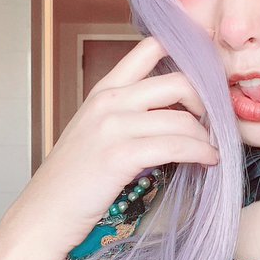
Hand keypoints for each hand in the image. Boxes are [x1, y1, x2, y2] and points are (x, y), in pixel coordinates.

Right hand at [7, 37, 217, 254]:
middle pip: (178, 81)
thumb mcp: (95, 131)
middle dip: (207, 103)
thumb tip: (176, 113)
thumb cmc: (73, 179)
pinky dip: (200, 153)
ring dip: (207, 137)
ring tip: (212, 151)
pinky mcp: (120, 155)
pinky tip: (208, 161)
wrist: (44, 212)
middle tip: (215, 124)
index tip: (209, 73)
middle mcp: (109, 100)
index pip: (150, 47)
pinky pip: (176, 145)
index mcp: (104, 90)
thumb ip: (127, 114)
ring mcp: (112, 126)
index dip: (187, 52)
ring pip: (182, 118)